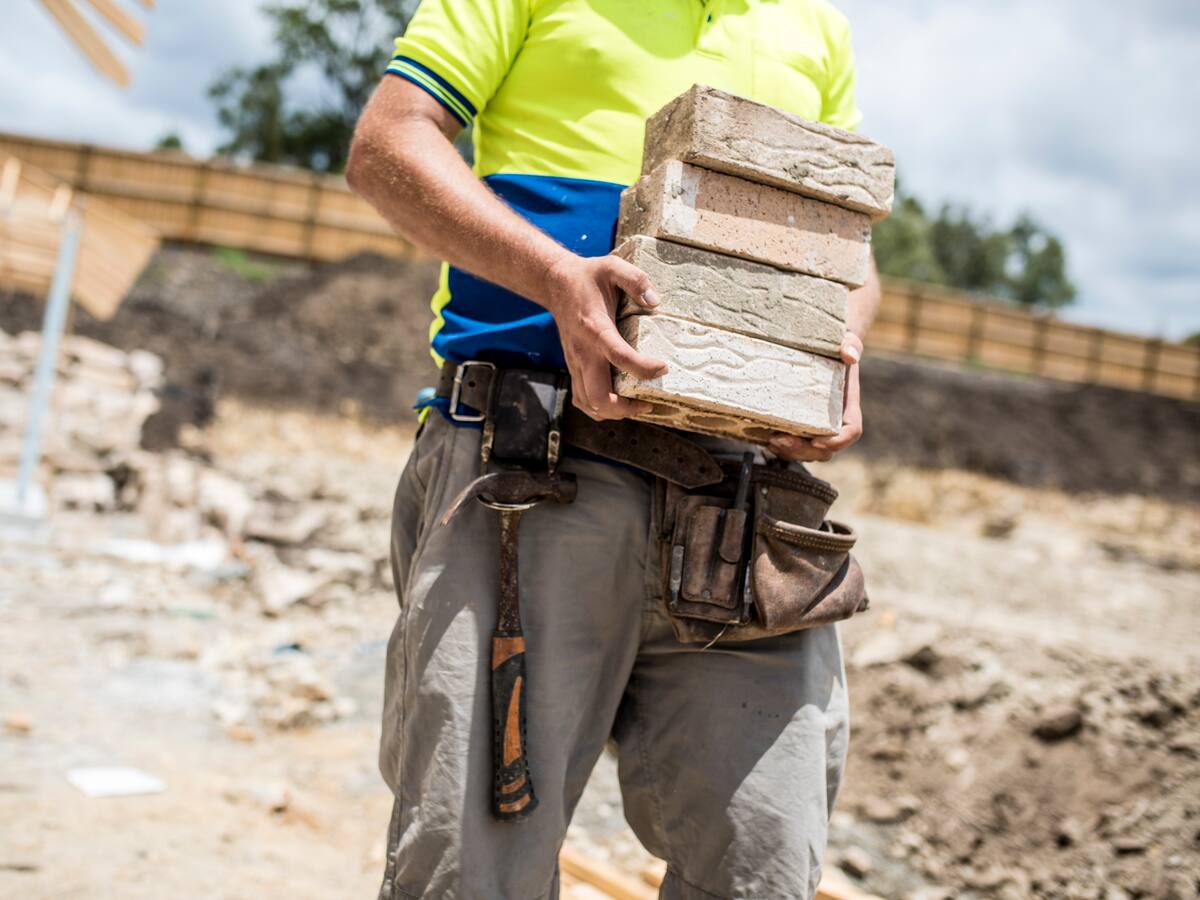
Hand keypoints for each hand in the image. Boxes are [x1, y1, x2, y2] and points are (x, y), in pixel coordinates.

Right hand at [545, 253, 667, 419]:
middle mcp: (583, 352)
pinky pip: (582, 398)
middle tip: (648, 403)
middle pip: (599, 396)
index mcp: (596, 328)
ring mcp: (576, 363)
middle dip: (625, 408)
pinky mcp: (573, 367)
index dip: (643, 369)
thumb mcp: (612, 266)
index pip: (619, 356)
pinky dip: (599, 408)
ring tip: (636, 406)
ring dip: (613, 413)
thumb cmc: (588, 276)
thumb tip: (655, 301)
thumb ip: (636, 279)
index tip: (663, 368)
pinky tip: (617, 402)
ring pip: (588, 403)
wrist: (556, 284)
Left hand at [768, 332, 863, 461]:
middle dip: (803, 450)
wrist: (824, 350)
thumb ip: (851, 344)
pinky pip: (795, 447)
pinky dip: (781, 448)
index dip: (837, 441)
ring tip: (770, 440)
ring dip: (790, 452)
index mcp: (848, 406)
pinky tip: (764, 438)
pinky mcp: (802, 428)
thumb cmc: (837, 346)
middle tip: (779, 440)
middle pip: (826, 450)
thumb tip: (850, 354)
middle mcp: (835, 422)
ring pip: (809, 453)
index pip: (850, 432)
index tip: (817, 441)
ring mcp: (819, 428)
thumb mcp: (846, 340)